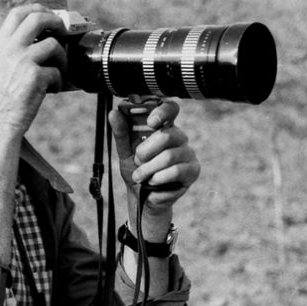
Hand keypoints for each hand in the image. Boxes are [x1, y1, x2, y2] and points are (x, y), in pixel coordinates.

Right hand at [0, 4, 66, 135]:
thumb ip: (13, 54)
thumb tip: (41, 43)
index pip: (17, 14)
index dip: (37, 10)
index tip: (50, 16)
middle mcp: (9, 49)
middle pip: (37, 18)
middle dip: (56, 21)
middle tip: (65, 31)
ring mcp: (21, 61)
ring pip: (53, 44)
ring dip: (62, 58)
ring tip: (59, 72)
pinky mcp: (34, 77)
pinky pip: (57, 72)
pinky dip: (59, 82)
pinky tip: (51, 91)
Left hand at [109, 99, 200, 218]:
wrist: (142, 197)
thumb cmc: (137, 170)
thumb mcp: (125, 152)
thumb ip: (121, 133)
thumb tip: (113, 113)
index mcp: (164, 127)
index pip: (170, 109)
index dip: (162, 111)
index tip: (150, 122)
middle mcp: (179, 137)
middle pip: (167, 135)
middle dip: (146, 151)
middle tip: (137, 161)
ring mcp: (188, 153)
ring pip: (169, 156)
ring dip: (149, 169)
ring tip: (140, 176)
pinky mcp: (193, 170)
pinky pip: (176, 171)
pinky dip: (159, 178)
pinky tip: (153, 182)